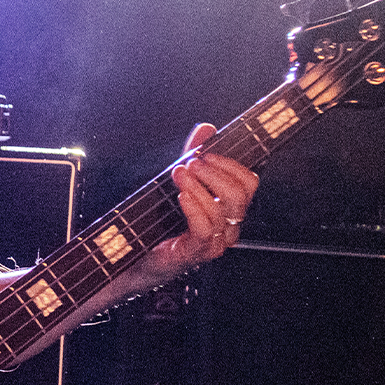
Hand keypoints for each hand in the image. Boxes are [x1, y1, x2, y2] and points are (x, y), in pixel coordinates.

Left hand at [150, 123, 259, 275]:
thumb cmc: (161, 222)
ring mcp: (215, 242)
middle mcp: (227, 226)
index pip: (248, 183)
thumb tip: (206, 129)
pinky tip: (182, 196)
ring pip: (221, 210)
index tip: (208, 153)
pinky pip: (205, 229)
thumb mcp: (179, 183)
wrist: (136, 255)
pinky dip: (194, 208)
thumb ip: (194, 156)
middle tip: (191, 163)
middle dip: (214, 173)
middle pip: (239, 194)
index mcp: (228, 208)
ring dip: (198, 186)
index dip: (231, 164)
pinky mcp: (196, 253)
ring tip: (179, 175)